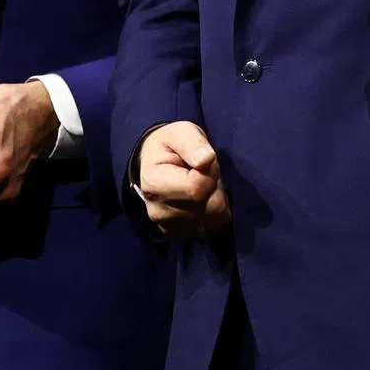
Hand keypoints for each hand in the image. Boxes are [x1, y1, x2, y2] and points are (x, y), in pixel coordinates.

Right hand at [136, 121, 229, 240]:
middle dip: (215, 187)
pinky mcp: (182, 236)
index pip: (197, 189)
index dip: (209, 172)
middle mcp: (159, 212)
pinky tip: (202, 200)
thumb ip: (192, 143)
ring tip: (202, 185)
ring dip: (216, 200)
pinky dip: (213, 214)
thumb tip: (207, 159)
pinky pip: (213, 229)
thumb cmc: (169, 146)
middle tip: (203, 172)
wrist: (155, 164)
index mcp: (153, 184)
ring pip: (215, 220)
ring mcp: (170, 228)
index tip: (202, 161)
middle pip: (210, 207)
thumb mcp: (180, 133)